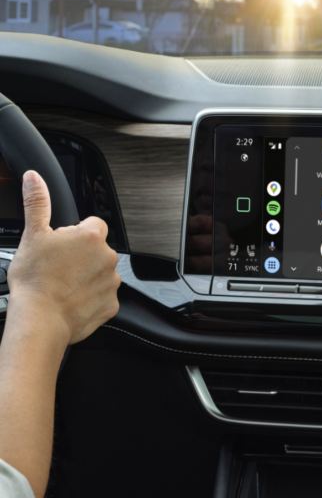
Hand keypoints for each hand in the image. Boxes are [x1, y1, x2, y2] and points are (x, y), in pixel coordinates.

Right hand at [7, 171, 120, 345]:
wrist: (40, 319)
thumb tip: (34, 178)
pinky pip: (103, 296)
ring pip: (101, 273)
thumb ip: (37, 203)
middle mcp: (109, 257)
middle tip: (59, 267)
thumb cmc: (35, 279)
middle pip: (97, 249)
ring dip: (88, 276)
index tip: (62, 245)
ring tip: (63, 285)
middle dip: (82, 255)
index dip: (75, 233)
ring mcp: (112, 282)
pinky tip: (72, 300)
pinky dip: (91, 298)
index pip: (93, 224)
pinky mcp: (112, 304)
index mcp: (92, 237)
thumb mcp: (32, 235)